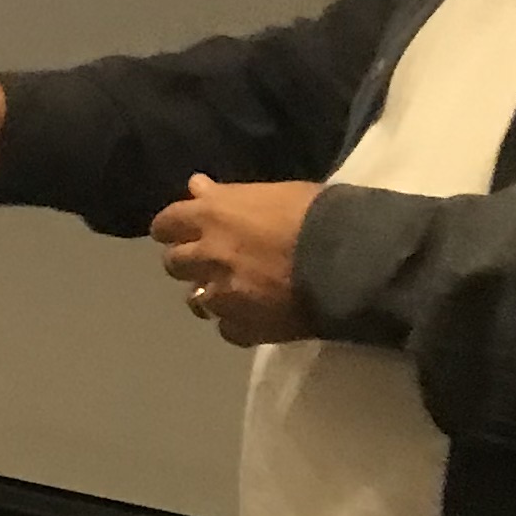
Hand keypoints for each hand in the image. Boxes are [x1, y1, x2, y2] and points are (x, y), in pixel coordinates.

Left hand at [150, 174, 320, 346]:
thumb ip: (228, 195)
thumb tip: (196, 186)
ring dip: (209, 295)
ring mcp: (222, 294)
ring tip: (233, 293)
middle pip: (174, 264)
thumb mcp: (272, 192)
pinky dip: (237, 323)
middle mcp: (208, 255)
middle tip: (211, 262)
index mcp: (211, 216)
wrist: (350, 260)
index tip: (182, 232)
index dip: (173, 229)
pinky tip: (256, 316)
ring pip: (195, 301)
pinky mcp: (243, 326)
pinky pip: (226, 329)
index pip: (165, 224)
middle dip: (189, 262)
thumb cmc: (316, 214)